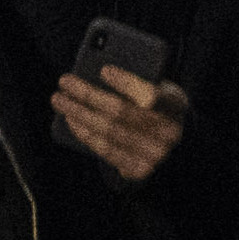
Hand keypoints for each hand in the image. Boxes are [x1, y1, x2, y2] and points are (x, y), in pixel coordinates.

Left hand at [49, 59, 188, 183]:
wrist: (178, 146)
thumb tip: (97, 71)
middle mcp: (169, 132)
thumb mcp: (161, 89)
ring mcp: (155, 154)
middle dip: (88, 95)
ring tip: (60, 99)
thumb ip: (139, 81)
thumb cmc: (160, 108)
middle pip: (121, 112)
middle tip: (65, 81)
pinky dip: (84, 134)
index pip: (152, 94)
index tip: (104, 70)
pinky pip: (106, 150)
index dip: (127, 84)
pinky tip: (71, 120)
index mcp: (177, 105)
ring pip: (108, 131)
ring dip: (79, 114)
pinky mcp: (139, 169)